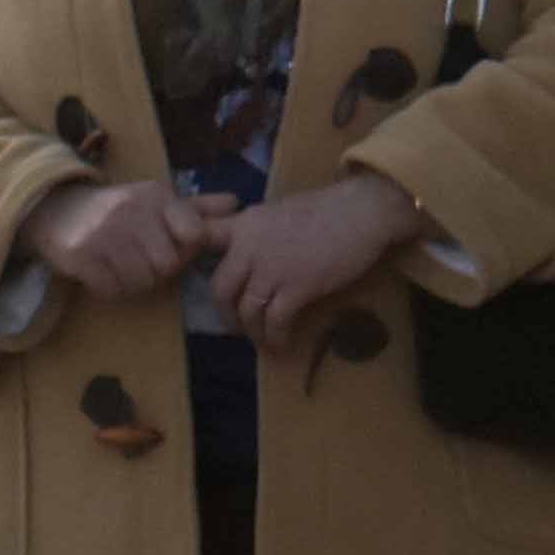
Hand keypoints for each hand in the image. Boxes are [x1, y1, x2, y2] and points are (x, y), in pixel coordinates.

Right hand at [23, 173, 226, 302]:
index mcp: (156, 196)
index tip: (168, 245)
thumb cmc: (118, 210)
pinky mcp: (80, 253)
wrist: (57, 209)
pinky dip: (109, 287)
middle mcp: (131, 210)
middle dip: (155, 270)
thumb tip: (237, 203)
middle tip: (138, 258)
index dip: (184, 249)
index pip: (193, 235)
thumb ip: (197, 208)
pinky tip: (101, 271)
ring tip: (119, 264)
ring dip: (132, 282)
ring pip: (140, 281)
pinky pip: (111, 289)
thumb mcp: (157, 202)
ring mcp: (104, 232)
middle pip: (167, 265)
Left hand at [218, 168, 426, 361]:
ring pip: (247, 310)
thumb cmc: (327, 209)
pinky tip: (281, 344)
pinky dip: (275, 337)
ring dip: (253, 331)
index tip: (203, 279)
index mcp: (244, 224)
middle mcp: (249, 247)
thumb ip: (258, 232)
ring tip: (263, 340)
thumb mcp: (279, 212)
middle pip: (221, 289)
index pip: (202, 238)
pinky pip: (275, 321)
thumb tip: (251, 252)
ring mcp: (271, 268)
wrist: (361, 211)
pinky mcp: (296, 287)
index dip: (192, 259)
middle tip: (237, 325)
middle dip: (227, 313)